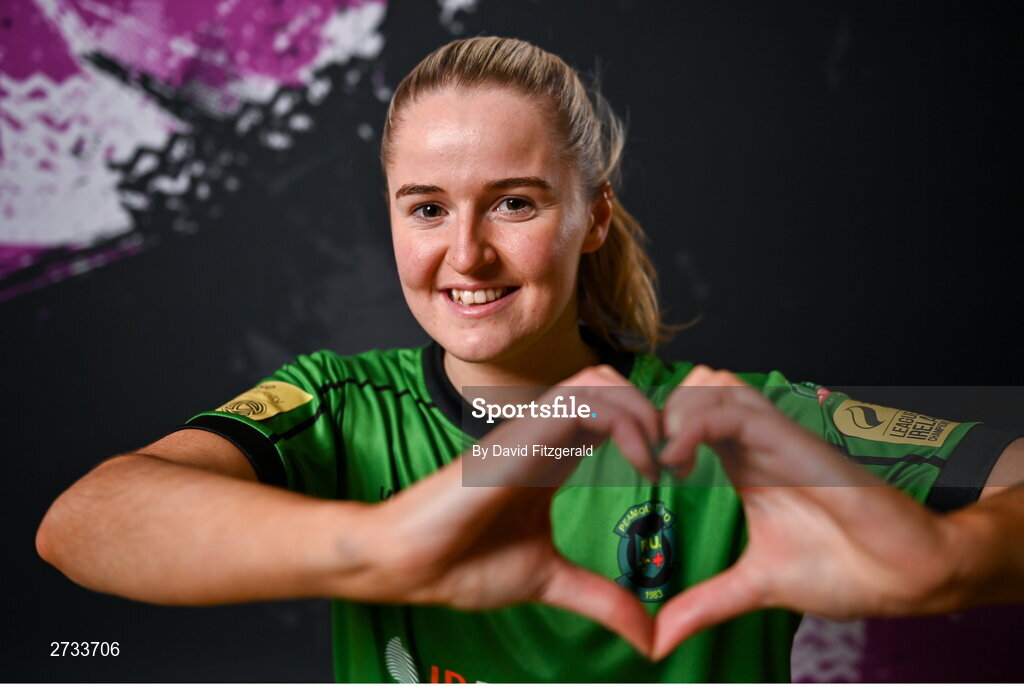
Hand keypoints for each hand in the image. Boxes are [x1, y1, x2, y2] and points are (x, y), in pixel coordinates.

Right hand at [366, 365, 662, 654]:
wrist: (408, 565)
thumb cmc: (465, 564)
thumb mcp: (552, 582)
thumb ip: (603, 599)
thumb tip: (649, 638)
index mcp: (554, 457)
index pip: (611, 411)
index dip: (650, 427)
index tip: (675, 474)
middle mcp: (545, 434)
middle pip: (612, 382)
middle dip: (654, 411)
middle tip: (674, 463)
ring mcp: (531, 430)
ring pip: (599, 379)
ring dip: (641, 411)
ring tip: (656, 462)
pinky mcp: (518, 436)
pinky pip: (580, 401)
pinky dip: (623, 421)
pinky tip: (637, 464)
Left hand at [651, 365, 973, 659]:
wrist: (905, 576)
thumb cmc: (843, 570)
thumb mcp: (754, 585)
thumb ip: (706, 602)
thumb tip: (660, 639)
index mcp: (741, 463)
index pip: (687, 414)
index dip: (653, 431)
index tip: (634, 474)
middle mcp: (753, 442)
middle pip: (692, 385)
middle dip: (656, 414)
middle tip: (643, 462)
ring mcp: (773, 436)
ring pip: (710, 383)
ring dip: (674, 413)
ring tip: (663, 463)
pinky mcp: (793, 440)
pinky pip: (734, 407)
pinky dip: (693, 425)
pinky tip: (678, 464)